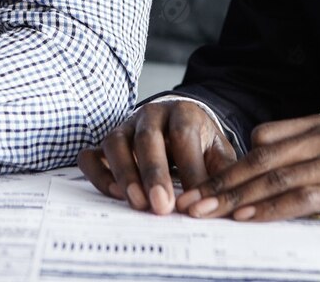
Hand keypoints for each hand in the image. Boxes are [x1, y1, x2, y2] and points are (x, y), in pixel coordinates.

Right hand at [78, 99, 235, 214]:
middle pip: (148, 139)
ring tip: (138, 204)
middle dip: (155, 174)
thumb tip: (227, 203)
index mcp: (183, 113)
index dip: (190, 170)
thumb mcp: (218, 150)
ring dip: (126, 174)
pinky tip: (115, 194)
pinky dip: (99, 175)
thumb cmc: (200, 143)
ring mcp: (124, 127)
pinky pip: (92, 156)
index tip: (195, 203)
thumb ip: (223, 172)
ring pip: (116, 143)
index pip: (184, 137)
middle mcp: (150, 115)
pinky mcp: (105, 144)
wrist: (177, 122)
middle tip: (162, 206)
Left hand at [173, 114, 319, 223]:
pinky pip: (302, 199)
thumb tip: (271, 164)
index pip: (265, 139)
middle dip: (221, 181)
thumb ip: (316, 149)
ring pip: (276, 178)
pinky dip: (270, 209)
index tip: (205, 182)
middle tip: (190, 201)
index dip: (232, 162)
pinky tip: (248, 219)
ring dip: (236, 198)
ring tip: (207, 213)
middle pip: (262, 159)